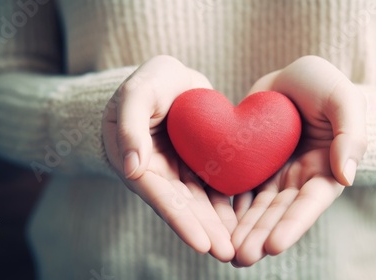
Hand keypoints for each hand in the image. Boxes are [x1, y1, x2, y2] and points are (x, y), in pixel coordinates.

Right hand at [102, 55, 237, 261]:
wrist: (169, 79)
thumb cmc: (148, 84)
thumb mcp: (136, 94)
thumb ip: (130, 128)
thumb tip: (134, 169)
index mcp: (140, 163)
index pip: (161, 197)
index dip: (180, 220)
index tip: (201, 243)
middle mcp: (161, 173)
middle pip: (184, 207)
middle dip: (205, 231)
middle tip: (227, 254)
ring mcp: (183, 169)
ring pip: (202, 201)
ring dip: (218, 224)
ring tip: (239, 246)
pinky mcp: (201, 161)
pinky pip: (215, 183)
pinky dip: (228, 201)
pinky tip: (245, 217)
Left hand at [231, 56, 367, 265]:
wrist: (295, 78)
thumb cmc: (325, 86)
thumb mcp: (344, 100)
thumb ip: (352, 135)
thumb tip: (348, 176)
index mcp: (325, 169)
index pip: (310, 203)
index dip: (293, 225)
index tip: (274, 246)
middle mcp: (298, 178)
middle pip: (279, 212)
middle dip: (261, 235)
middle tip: (241, 257)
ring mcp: (273, 173)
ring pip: (256, 206)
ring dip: (242, 229)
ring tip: (226, 251)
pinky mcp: (252, 164)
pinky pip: (238, 187)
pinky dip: (228, 205)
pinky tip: (213, 221)